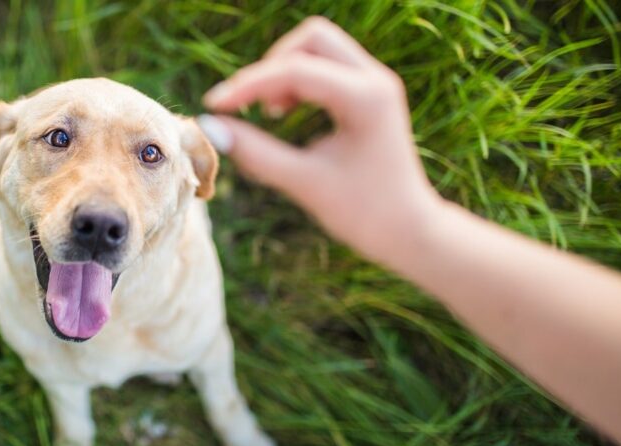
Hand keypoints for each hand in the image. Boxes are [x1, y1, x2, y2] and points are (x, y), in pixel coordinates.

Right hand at [198, 16, 444, 262]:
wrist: (410, 231)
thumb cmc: (363, 214)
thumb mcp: (304, 184)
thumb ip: (256, 153)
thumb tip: (210, 127)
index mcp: (366, 99)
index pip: (295, 70)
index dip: (248, 85)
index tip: (215, 105)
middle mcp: (375, 80)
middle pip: (311, 39)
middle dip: (272, 66)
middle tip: (250, 106)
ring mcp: (374, 83)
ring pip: (317, 47)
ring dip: (284, 70)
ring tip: (270, 113)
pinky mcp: (368, 94)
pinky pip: (325, 66)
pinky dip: (298, 80)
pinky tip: (283, 112)